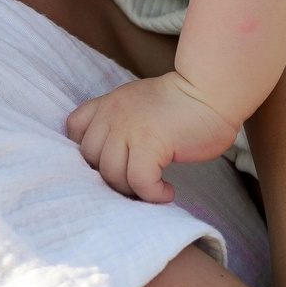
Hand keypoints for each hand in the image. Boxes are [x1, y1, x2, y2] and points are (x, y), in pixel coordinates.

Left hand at [68, 71, 240, 200]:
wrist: (211, 92)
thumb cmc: (184, 104)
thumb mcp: (140, 103)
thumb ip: (122, 122)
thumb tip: (115, 161)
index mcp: (109, 103)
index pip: (74, 127)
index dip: (86, 151)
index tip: (109, 163)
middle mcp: (113, 114)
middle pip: (90, 159)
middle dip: (111, 177)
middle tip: (137, 183)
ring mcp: (129, 128)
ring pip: (111, 174)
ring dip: (131, 190)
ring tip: (153, 188)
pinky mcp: (150, 143)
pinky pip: (139, 181)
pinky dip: (152, 194)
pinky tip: (167, 191)